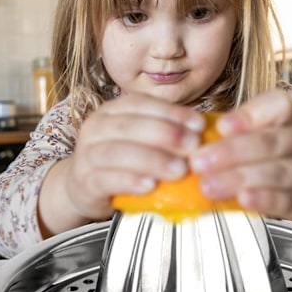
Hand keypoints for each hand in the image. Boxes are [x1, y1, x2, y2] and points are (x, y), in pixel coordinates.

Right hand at [38, 92, 206, 233]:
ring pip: (116, 152)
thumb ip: (165, 134)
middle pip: (129, 126)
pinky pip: (106, 179)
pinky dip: (129, 181)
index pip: (141, 104)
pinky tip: (150, 185)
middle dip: (165, 134)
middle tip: (193, 146)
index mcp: (111, 111)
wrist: (85, 188)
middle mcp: (95, 128)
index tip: (198, 124)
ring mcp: (86, 155)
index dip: (171, 112)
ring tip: (179, 170)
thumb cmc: (121, 162)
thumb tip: (207, 131)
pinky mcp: (84, 182)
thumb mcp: (140, 141)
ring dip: (151, 159)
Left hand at [190, 89, 291, 229]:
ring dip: (239, 178)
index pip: (278, 105)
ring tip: (209, 185)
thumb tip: (183, 139)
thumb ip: (230, 136)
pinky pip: (289, 200)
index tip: (222, 126)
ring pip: (278, 172)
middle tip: (198, 162)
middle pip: (270, 142)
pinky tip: (243, 199)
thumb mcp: (261, 138)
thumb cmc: (276, 159)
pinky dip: (265, 200)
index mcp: (287, 120)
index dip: (250, 114)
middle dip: (231, 152)